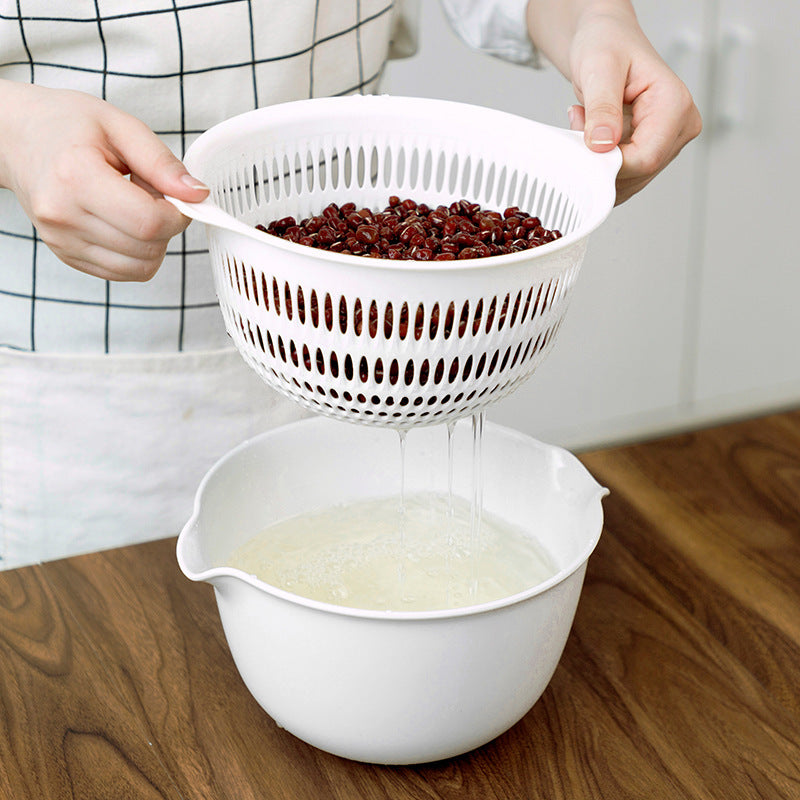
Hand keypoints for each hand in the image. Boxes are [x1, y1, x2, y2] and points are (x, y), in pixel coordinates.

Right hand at [0, 80, 208, 280]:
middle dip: (166, 227)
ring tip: (134, 207)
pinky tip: (123, 222)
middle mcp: (63, 215)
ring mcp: (62, 241)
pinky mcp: (67, 255)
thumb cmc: (66, 125)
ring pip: (140, 268)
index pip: (149, 222)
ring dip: (153, 243)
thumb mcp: (120, 126)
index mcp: (76, 177)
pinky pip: (123, 273)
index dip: (178, 215)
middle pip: (148, 248)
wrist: (16, 138)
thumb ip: (162, 163)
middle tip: (152, 195)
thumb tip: (198, 195)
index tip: (179, 198)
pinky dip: (136, 253)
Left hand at [527, 0, 701, 203]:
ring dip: (598, 162)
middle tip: (579, 124)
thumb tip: (602, 144)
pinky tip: (593, 134)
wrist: (606, 41)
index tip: (582, 147)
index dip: (609, 164)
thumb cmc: (607, 44)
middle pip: (637, 173)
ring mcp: (666, 143)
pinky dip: (600, 163)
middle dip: (600, 160)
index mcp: (676, 106)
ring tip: (587, 122)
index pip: (645, 159)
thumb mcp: (599, 69)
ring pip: (628, 180)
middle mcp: (679, 128)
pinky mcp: (650, 151)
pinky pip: (622, 175)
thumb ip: (602, 108)